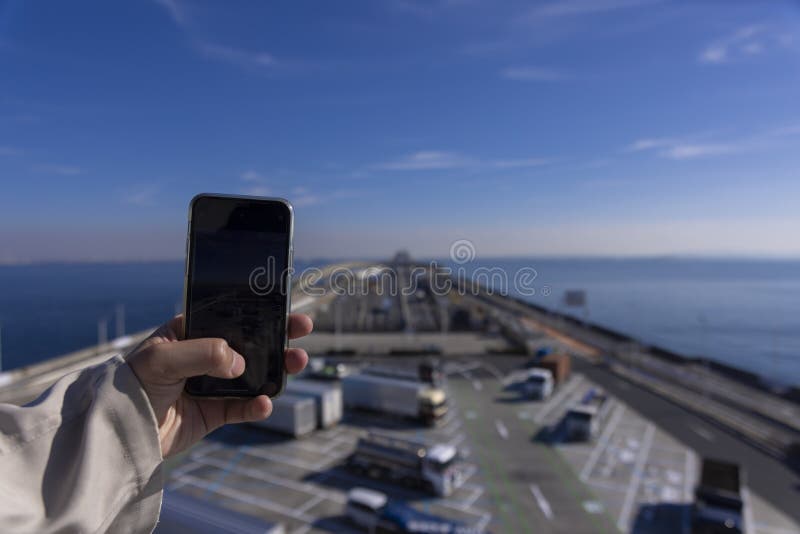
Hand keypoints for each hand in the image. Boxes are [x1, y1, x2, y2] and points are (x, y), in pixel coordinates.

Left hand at [126, 313, 312, 457]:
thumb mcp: (163, 359)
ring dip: (278, 368)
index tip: (284, 305)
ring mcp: (213, 383)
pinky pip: (244, 407)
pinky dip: (258, 405)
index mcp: (191, 331)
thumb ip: (202, 353)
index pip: (231, 315)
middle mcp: (206, 355)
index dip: (259, 310)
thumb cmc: (133, 383)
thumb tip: (239, 362)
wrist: (119, 430)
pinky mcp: (215, 412)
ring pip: (255, 373)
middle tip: (303, 329)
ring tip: (296, 363)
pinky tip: (265, 402)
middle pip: (251, 341)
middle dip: (279, 335)